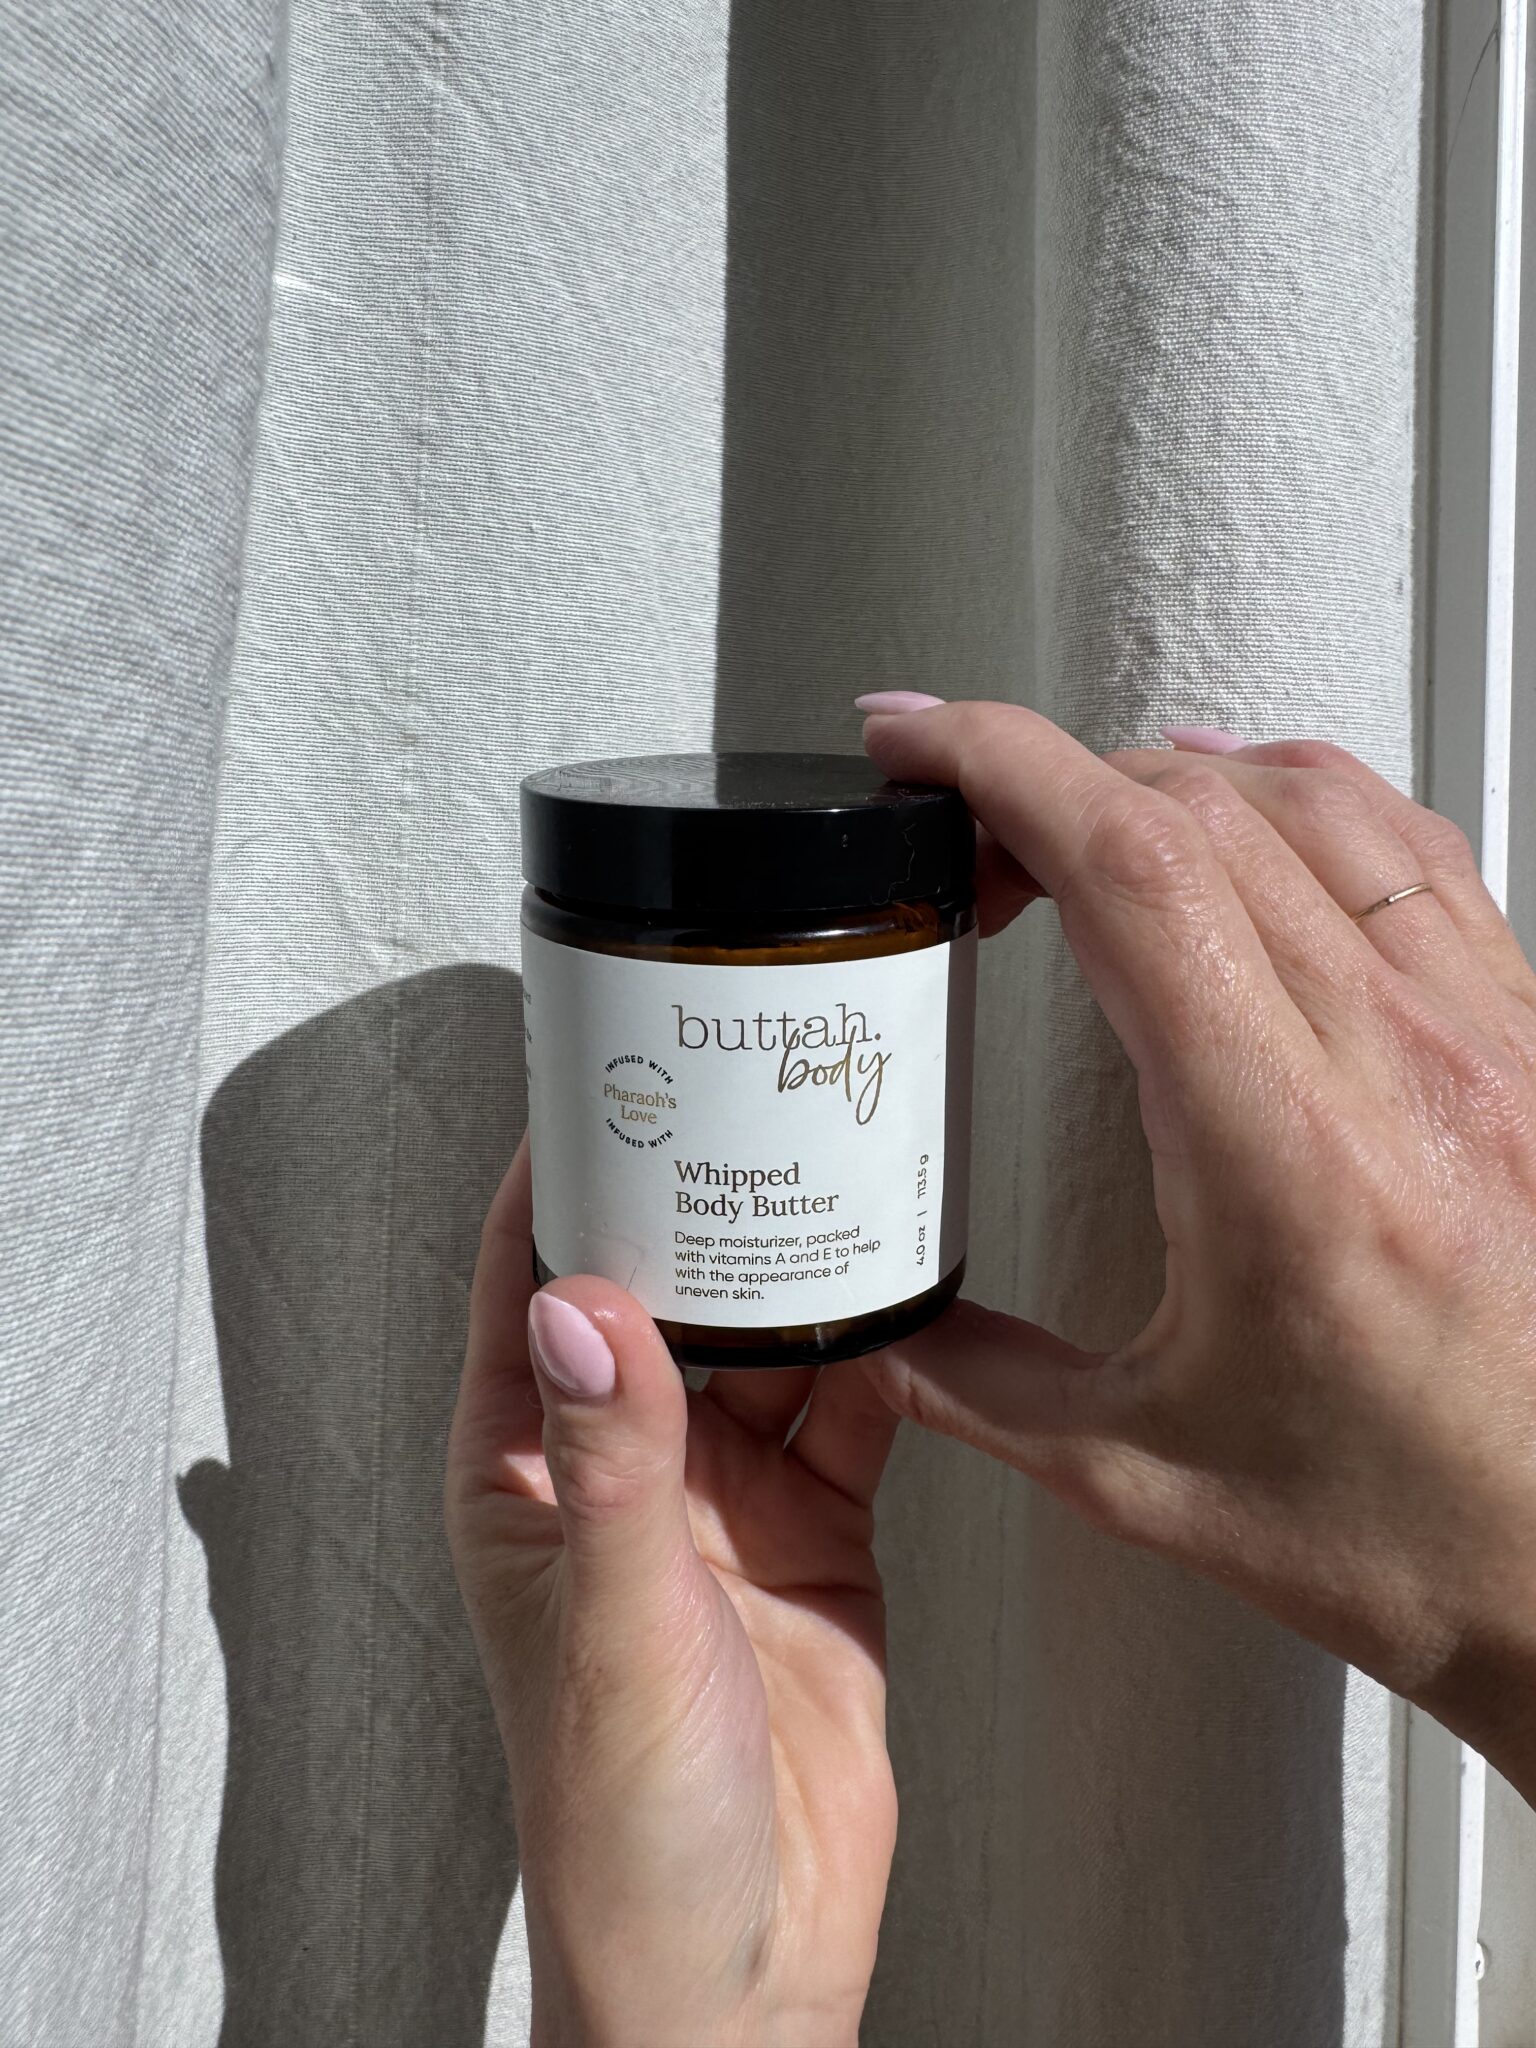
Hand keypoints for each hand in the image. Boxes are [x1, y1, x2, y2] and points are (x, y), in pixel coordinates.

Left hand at [444, 1140, 898, 2047]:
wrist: (746, 1964)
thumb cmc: (622, 1827)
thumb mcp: (612, 1626)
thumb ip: (610, 1464)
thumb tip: (579, 1301)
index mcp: (529, 1476)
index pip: (527, 1284)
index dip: (560, 1173)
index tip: (605, 1078)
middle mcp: (625, 1470)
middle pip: (662, 1289)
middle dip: (704, 1199)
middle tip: (754, 1099)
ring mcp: (724, 1500)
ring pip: (769, 1339)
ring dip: (805, 1270)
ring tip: (846, 1179)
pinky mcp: (818, 1532)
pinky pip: (854, 1410)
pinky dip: (887, 1355)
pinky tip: (914, 1302)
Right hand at [856, 698, 1535, 1798]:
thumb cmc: (1417, 1536)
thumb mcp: (1147, 1474)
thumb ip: (979, 1387)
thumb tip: (883, 1331)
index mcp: (1286, 1154)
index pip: (1132, 871)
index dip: (1002, 770)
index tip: (915, 747)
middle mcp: (1401, 1062)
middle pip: (1203, 809)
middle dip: (1051, 776)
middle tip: (963, 830)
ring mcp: (1485, 1036)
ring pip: (1318, 803)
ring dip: (1171, 778)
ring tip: (1083, 814)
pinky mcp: (1527, 1042)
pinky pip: (1414, 854)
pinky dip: (1309, 800)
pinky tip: (1258, 817)